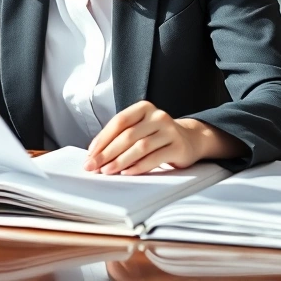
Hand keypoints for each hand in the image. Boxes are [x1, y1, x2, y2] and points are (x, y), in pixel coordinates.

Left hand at [84, 101, 242, 174]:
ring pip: (141, 147)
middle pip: (128, 135)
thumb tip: (95, 154)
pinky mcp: (178, 147)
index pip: (119, 121)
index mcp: (144, 108)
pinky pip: (155, 158)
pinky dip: (138, 167)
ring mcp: (170, 131)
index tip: (91, 153)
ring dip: (121, 160)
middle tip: (94, 166)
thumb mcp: (140, 128)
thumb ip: (120, 136)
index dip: (103, 137)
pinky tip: (127, 173)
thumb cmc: (156, 135)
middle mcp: (158, 116)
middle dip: (107, 152)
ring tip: (107, 171)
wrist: (190, 139)